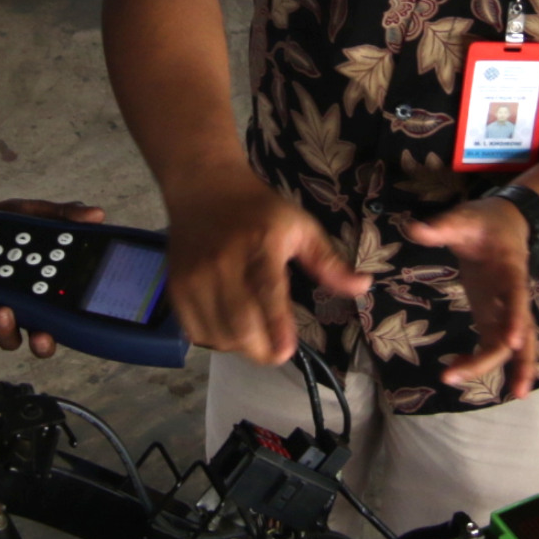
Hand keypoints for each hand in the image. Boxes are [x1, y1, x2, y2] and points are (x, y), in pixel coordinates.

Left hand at [0, 197, 105, 356]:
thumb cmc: (6, 225)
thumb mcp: (37, 215)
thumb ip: (64, 216)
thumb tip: (97, 214)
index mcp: (48, 291)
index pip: (66, 318)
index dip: (73, 330)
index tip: (79, 326)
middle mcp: (26, 307)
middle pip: (39, 340)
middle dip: (42, 343)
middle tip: (40, 336)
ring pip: (7, 336)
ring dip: (5, 330)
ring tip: (3, 310)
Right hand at [167, 168, 368, 367]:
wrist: (203, 187)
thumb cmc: (258, 210)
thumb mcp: (300, 227)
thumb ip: (329, 262)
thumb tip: (362, 287)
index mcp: (260, 245)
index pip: (266, 292)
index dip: (276, 326)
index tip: (286, 351)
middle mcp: (223, 263)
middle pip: (240, 323)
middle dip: (262, 348)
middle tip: (277, 349)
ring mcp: (195, 277)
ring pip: (218, 334)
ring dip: (240, 346)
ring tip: (254, 335)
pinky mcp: (176, 288)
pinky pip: (197, 332)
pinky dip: (216, 340)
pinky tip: (229, 328)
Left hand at [404, 194, 538, 401]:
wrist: (508, 222)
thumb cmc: (485, 222)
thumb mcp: (463, 218)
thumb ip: (440, 227)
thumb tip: (413, 229)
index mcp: (510, 269)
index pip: (516, 296)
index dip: (514, 318)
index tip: (513, 341)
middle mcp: (514, 295)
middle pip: (515, 332)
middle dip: (495, 357)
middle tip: (456, 375)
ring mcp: (507, 309)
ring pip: (519, 345)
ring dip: (516, 369)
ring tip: (514, 396)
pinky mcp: (496, 316)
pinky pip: (498, 345)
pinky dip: (491, 364)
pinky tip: (474, 379)